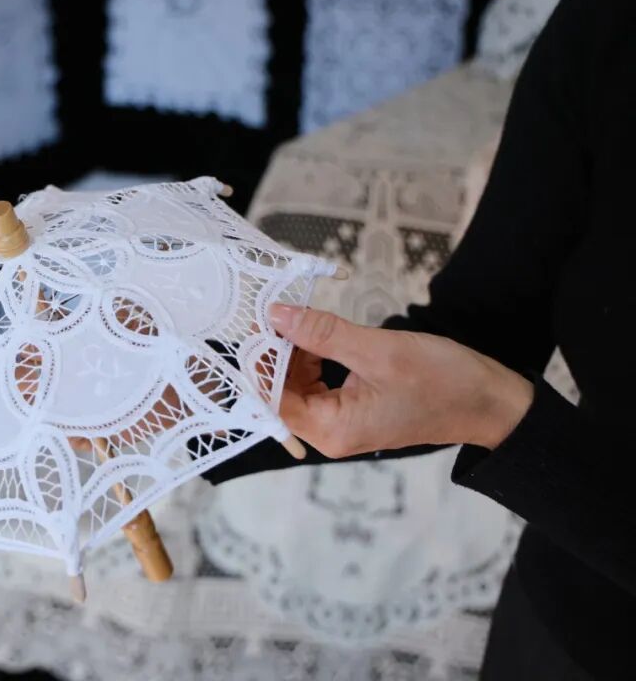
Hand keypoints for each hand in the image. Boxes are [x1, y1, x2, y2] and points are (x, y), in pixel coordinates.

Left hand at [269, 305, 533, 457]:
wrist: (491, 402)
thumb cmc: (443, 382)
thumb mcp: (378, 350)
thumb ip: (322, 333)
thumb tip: (277, 315)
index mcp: (331, 429)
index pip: (271, 399)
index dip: (258, 361)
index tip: (254, 322)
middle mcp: (329, 433)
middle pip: (281, 392)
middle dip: (274, 352)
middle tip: (274, 309)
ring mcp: (340, 423)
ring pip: (297, 385)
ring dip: (293, 351)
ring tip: (294, 315)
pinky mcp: (352, 409)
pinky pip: (317, 383)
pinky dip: (312, 357)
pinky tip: (315, 332)